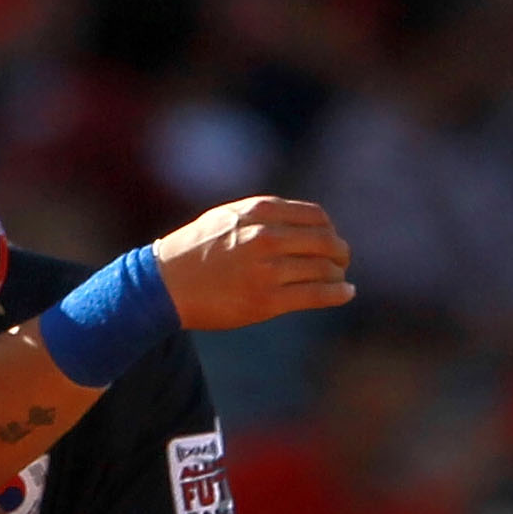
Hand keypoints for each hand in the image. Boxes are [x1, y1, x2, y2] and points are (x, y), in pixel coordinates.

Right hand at [152, 197, 353, 330]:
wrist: (165, 284)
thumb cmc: (195, 251)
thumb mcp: (228, 217)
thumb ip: (263, 215)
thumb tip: (301, 223)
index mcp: (259, 212)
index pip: (314, 216)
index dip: (329, 229)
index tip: (330, 239)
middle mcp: (266, 237)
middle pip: (324, 241)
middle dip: (339, 252)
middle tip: (342, 261)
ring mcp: (267, 270)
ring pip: (322, 269)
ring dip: (338, 275)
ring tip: (340, 280)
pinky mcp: (266, 301)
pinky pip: (314, 295)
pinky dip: (337, 294)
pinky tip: (347, 293)